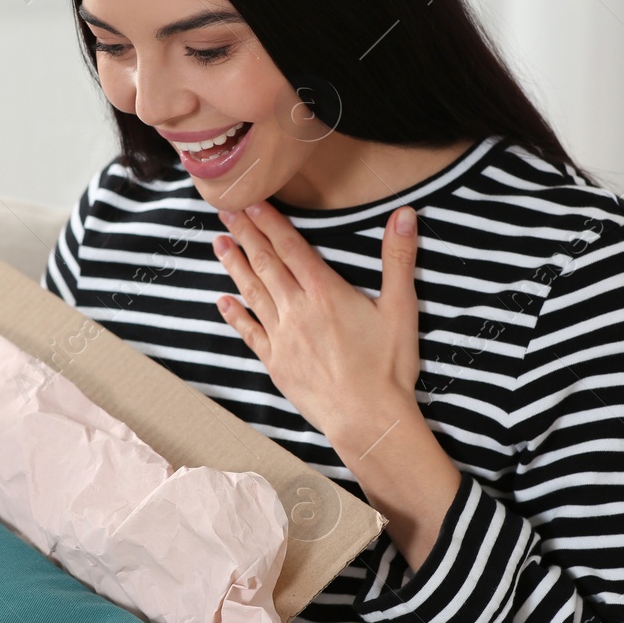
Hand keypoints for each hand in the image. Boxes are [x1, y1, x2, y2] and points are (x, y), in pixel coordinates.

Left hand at [213, 199, 461, 566]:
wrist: (367, 419)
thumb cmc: (388, 366)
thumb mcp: (400, 308)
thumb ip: (398, 259)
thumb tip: (405, 215)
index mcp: (325, 292)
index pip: (291, 248)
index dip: (270, 223)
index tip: (252, 203)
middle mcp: (297, 310)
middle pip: (266, 264)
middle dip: (245, 235)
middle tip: (227, 211)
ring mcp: (282, 338)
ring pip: (253, 293)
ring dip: (235, 266)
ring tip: (218, 244)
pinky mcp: (276, 363)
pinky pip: (250, 333)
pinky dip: (235, 314)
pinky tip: (223, 300)